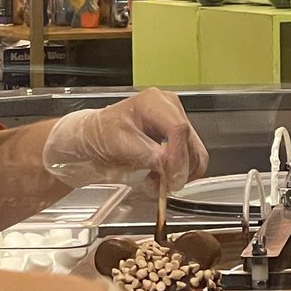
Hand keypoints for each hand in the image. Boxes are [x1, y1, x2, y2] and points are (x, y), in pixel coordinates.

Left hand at [42, 89, 207, 192]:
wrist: (95, 140)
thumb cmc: (101, 135)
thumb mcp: (119, 143)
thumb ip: (147, 154)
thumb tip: (169, 166)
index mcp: (155, 102)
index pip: (178, 128)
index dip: (178, 156)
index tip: (171, 178)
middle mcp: (171, 110)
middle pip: (190, 143)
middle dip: (178, 169)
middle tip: (162, 187)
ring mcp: (177, 124)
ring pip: (195, 155)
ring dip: (178, 175)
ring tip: (154, 184)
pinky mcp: (179, 141)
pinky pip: (191, 161)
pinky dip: (178, 175)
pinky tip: (159, 180)